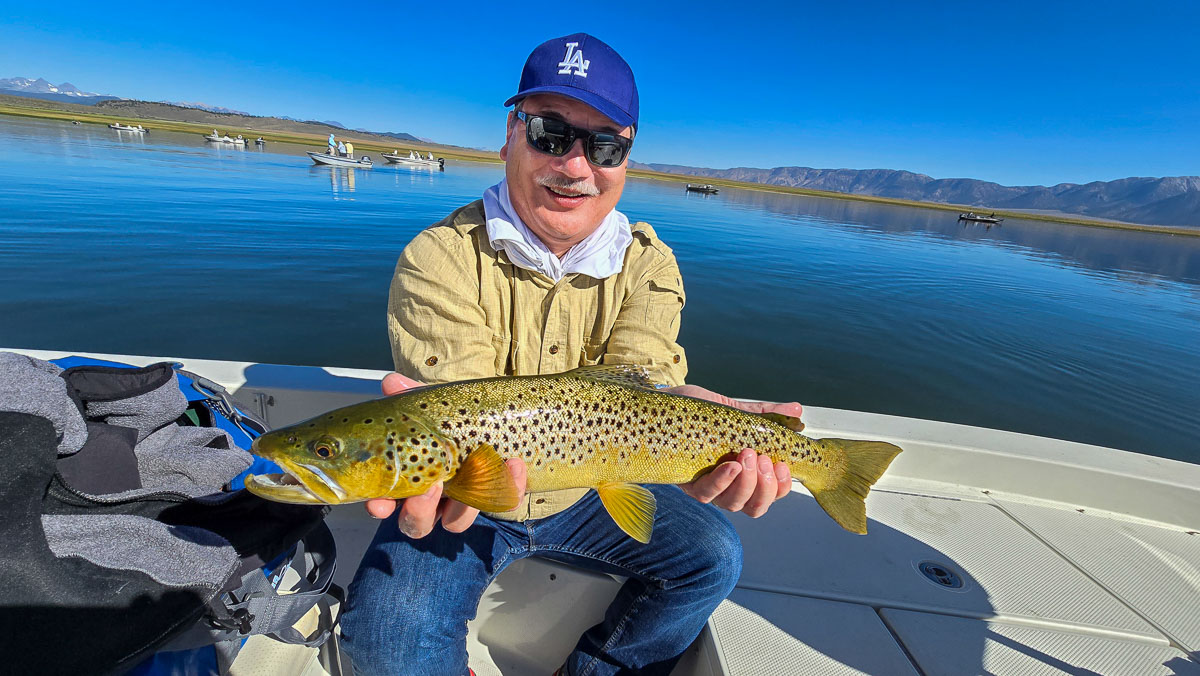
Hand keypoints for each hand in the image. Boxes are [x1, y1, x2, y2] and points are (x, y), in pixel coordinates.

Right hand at [364, 373, 527, 537]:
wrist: (494, 420)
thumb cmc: (451, 420)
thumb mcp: (432, 406)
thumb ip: (412, 395)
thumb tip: (391, 382)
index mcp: (408, 479)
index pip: (385, 504)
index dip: (380, 507)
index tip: (379, 503)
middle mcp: (432, 500)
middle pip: (417, 524)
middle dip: (419, 512)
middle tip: (431, 488)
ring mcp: (463, 503)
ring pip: (456, 522)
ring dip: (464, 506)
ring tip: (474, 471)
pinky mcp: (496, 497)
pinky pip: (502, 502)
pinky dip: (509, 486)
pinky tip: (513, 462)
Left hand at [668, 384, 800, 517]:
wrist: (665, 401)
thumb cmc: (698, 411)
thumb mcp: (735, 411)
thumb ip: (765, 416)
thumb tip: (799, 411)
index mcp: (744, 472)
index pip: (770, 493)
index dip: (781, 487)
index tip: (785, 466)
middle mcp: (727, 485)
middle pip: (754, 507)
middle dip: (765, 487)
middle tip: (763, 459)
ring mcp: (706, 486)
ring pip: (733, 504)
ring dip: (747, 484)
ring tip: (747, 456)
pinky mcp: (686, 482)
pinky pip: (706, 493)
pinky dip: (722, 481)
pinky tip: (730, 465)